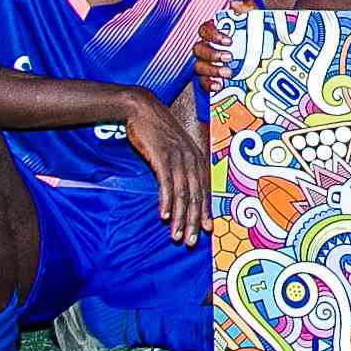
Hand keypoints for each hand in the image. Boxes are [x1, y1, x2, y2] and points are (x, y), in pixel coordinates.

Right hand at [122, 89, 210, 243]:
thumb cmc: (157, 130)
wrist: (142, 108)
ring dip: (180, 218)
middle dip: (195, 221)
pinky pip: (166, 183)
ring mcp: (178, 157)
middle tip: (191, 242)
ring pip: (182, 194)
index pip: (204, 189)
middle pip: (195, 195)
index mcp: (197, 157)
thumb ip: (180, 165)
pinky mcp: (162, 156)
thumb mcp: (174, 148)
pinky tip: (164, 216)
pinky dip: (166, 201)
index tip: (208, 230)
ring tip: (177, 236)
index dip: (206, 211)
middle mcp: (192, 158)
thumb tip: (181, 188)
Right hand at [193, 0, 254, 91]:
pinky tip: (219, 85)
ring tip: (228, 73)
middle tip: (229, 57)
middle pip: (198, 49)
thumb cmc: (255, 35)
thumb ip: (246, 8)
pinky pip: (202, 81)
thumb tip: (234, 4)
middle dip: (212, 54)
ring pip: (198, 66)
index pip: (204, 30)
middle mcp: (207, 47)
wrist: (266, 55)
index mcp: (215, 32)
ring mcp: (207, 63)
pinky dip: (208, 84)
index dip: (213, 35)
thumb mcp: (255, 19)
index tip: (229, 40)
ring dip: (212, 70)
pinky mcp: (211, 77)